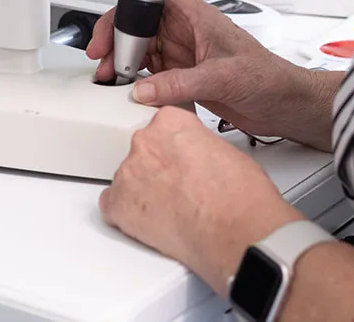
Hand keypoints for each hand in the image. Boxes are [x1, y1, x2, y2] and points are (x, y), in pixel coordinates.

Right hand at [82, 0, 339, 147]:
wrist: (284, 104)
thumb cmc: (267, 77)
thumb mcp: (222, 77)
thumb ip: (179, 83)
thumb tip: (142, 90)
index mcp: (195, 15)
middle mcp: (184, 29)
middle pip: (137, 18)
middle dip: (113, 30)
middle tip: (99, 52)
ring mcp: (182, 52)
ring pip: (139, 45)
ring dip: (120, 57)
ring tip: (108, 74)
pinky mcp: (182, 75)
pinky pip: (148, 70)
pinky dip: (132, 77)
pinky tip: (125, 87)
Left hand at [100, 107, 300, 294]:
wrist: (234, 230)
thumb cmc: (240, 197)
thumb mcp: (227, 152)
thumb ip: (199, 147)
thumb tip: (197, 160)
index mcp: (171, 123)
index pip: (160, 126)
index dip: (173, 149)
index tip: (180, 161)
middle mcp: (144, 142)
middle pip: (143, 152)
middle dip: (158, 170)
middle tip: (180, 189)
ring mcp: (127, 173)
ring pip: (128, 179)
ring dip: (144, 193)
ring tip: (172, 212)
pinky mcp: (117, 204)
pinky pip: (112, 206)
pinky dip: (127, 216)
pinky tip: (151, 224)